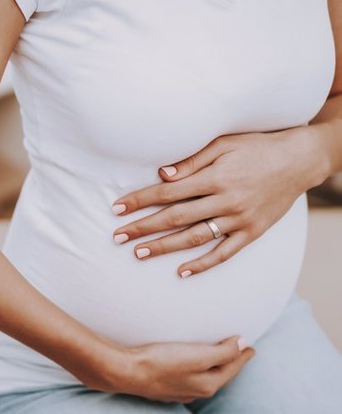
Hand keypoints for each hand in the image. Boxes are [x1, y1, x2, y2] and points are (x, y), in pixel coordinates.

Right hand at [82, 336, 253, 402]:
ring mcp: (179, 390)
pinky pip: (187, 377)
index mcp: (208, 384)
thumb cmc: (162, 361)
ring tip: (216, 355)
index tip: (251, 346)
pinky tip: (189, 365)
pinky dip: (195, 369)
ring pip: (203, 377)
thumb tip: (243, 344)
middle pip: (219, 374)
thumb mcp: (198, 354)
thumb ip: (223, 351)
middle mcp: (196, 390)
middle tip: (238, 350)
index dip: (243, 355)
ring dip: (212, 366)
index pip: (232, 368)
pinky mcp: (164, 385)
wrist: (127, 371)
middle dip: (230, 362)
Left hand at [111, 128, 326, 276]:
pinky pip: (224, 253)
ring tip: (139, 253)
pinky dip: (203, 264)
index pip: (167, 192)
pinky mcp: (252, 232)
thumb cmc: (256, 148)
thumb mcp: (224, 144)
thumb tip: (162, 173)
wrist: (299, 161)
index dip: (140, 200)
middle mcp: (226, 200)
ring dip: (164, 247)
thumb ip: (192, 160)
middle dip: (143, 227)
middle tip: (118, 236)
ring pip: (195, 237)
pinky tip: (181, 271)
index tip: (117, 208)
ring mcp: (239, 219)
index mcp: (215, 177)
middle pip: (175, 217)